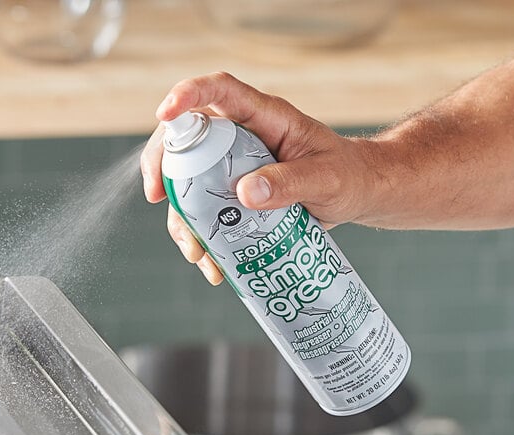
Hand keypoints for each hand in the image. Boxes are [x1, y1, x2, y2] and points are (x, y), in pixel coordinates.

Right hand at [140, 72, 383, 283]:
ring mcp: (234, 168)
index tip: (164, 114)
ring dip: (181, 217)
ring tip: (196, 252)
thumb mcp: (328, 178)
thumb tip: (244, 193)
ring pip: (189, 183)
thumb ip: (291, 182)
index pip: (221, 91)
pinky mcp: (234, 197)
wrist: (356, 195)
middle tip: (157, 195)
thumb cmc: (348, 176)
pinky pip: (206, 213)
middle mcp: (242, 139)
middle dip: (163, 165)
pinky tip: (212, 263)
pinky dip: (202, 238)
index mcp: (265, 118)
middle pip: (187, 138)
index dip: (188, 94)